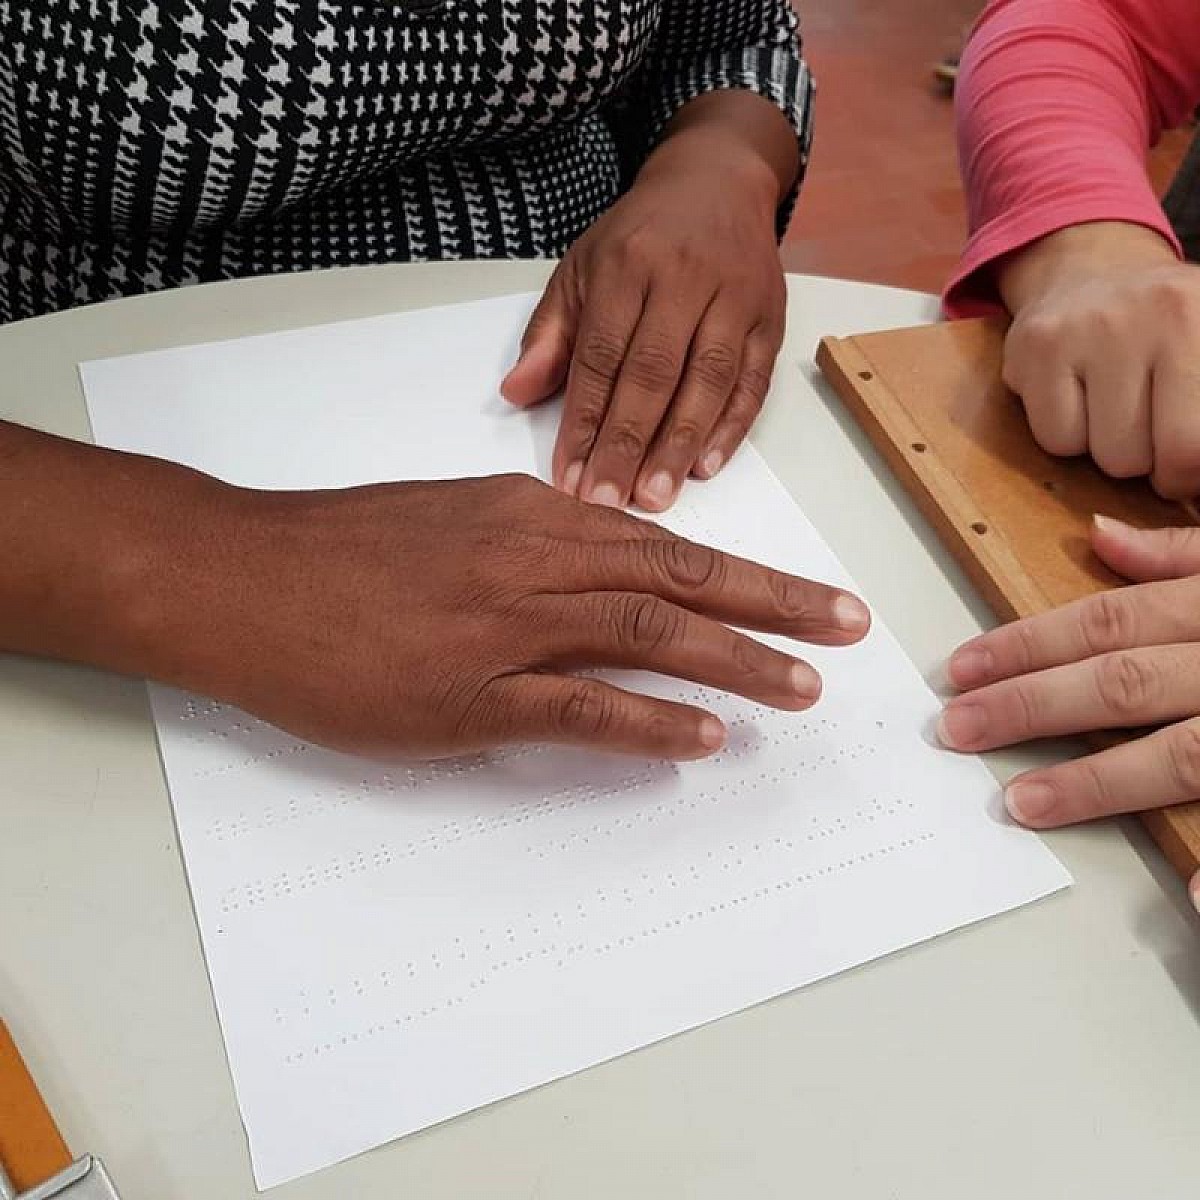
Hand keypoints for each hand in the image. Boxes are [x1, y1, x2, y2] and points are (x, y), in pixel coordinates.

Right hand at [147, 472, 868, 759]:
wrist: (246, 576)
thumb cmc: (341, 547)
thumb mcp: (450, 516)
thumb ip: (527, 540)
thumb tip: (593, 567)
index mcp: (532, 515)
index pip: (664, 542)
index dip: (745, 571)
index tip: (805, 594)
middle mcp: (534, 558)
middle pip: (680, 577)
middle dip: (775, 604)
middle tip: (847, 627)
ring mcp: (504, 625)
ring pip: (647, 632)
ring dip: (734, 662)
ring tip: (802, 689)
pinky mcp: (468, 693)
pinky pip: (578, 707)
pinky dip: (647, 722)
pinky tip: (701, 739)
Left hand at [501, 96, 791, 512]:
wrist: (717, 182)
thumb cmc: (640, 238)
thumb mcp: (581, 270)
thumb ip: (551, 335)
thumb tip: (516, 394)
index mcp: (628, 266)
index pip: (602, 357)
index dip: (585, 421)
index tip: (569, 475)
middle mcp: (685, 279)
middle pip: (654, 374)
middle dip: (628, 443)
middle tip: (607, 500)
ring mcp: (734, 299)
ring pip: (707, 381)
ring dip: (680, 445)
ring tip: (654, 496)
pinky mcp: (770, 318)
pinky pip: (753, 381)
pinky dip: (731, 428)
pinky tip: (706, 467)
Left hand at [938, 515, 1199, 905]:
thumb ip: (1187, 553)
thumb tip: (1100, 536)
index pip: (1108, 621)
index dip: (1028, 644)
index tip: (962, 668)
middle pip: (1123, 683)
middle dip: (1031, 706)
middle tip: (957, 729)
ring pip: (1182, 754)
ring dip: (1097, 783)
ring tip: (1023, 804)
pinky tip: (1193, 900)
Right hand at [998, 221, 1199, 499]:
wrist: (1091, 271)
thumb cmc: (1164, 333)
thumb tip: (1194, 487)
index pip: (1195, 447)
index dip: (1186, 473)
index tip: (1180, 460)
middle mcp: (1161, 312)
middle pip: (1152, 458)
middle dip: (1149, 461)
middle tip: (1146, 422)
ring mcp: (1091, 326)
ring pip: (1104, 456)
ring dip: (1106, 448)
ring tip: (1109, 404)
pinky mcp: (1037, 345)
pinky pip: (1056, 440)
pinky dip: (1065, 434)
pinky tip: (1072, 395)